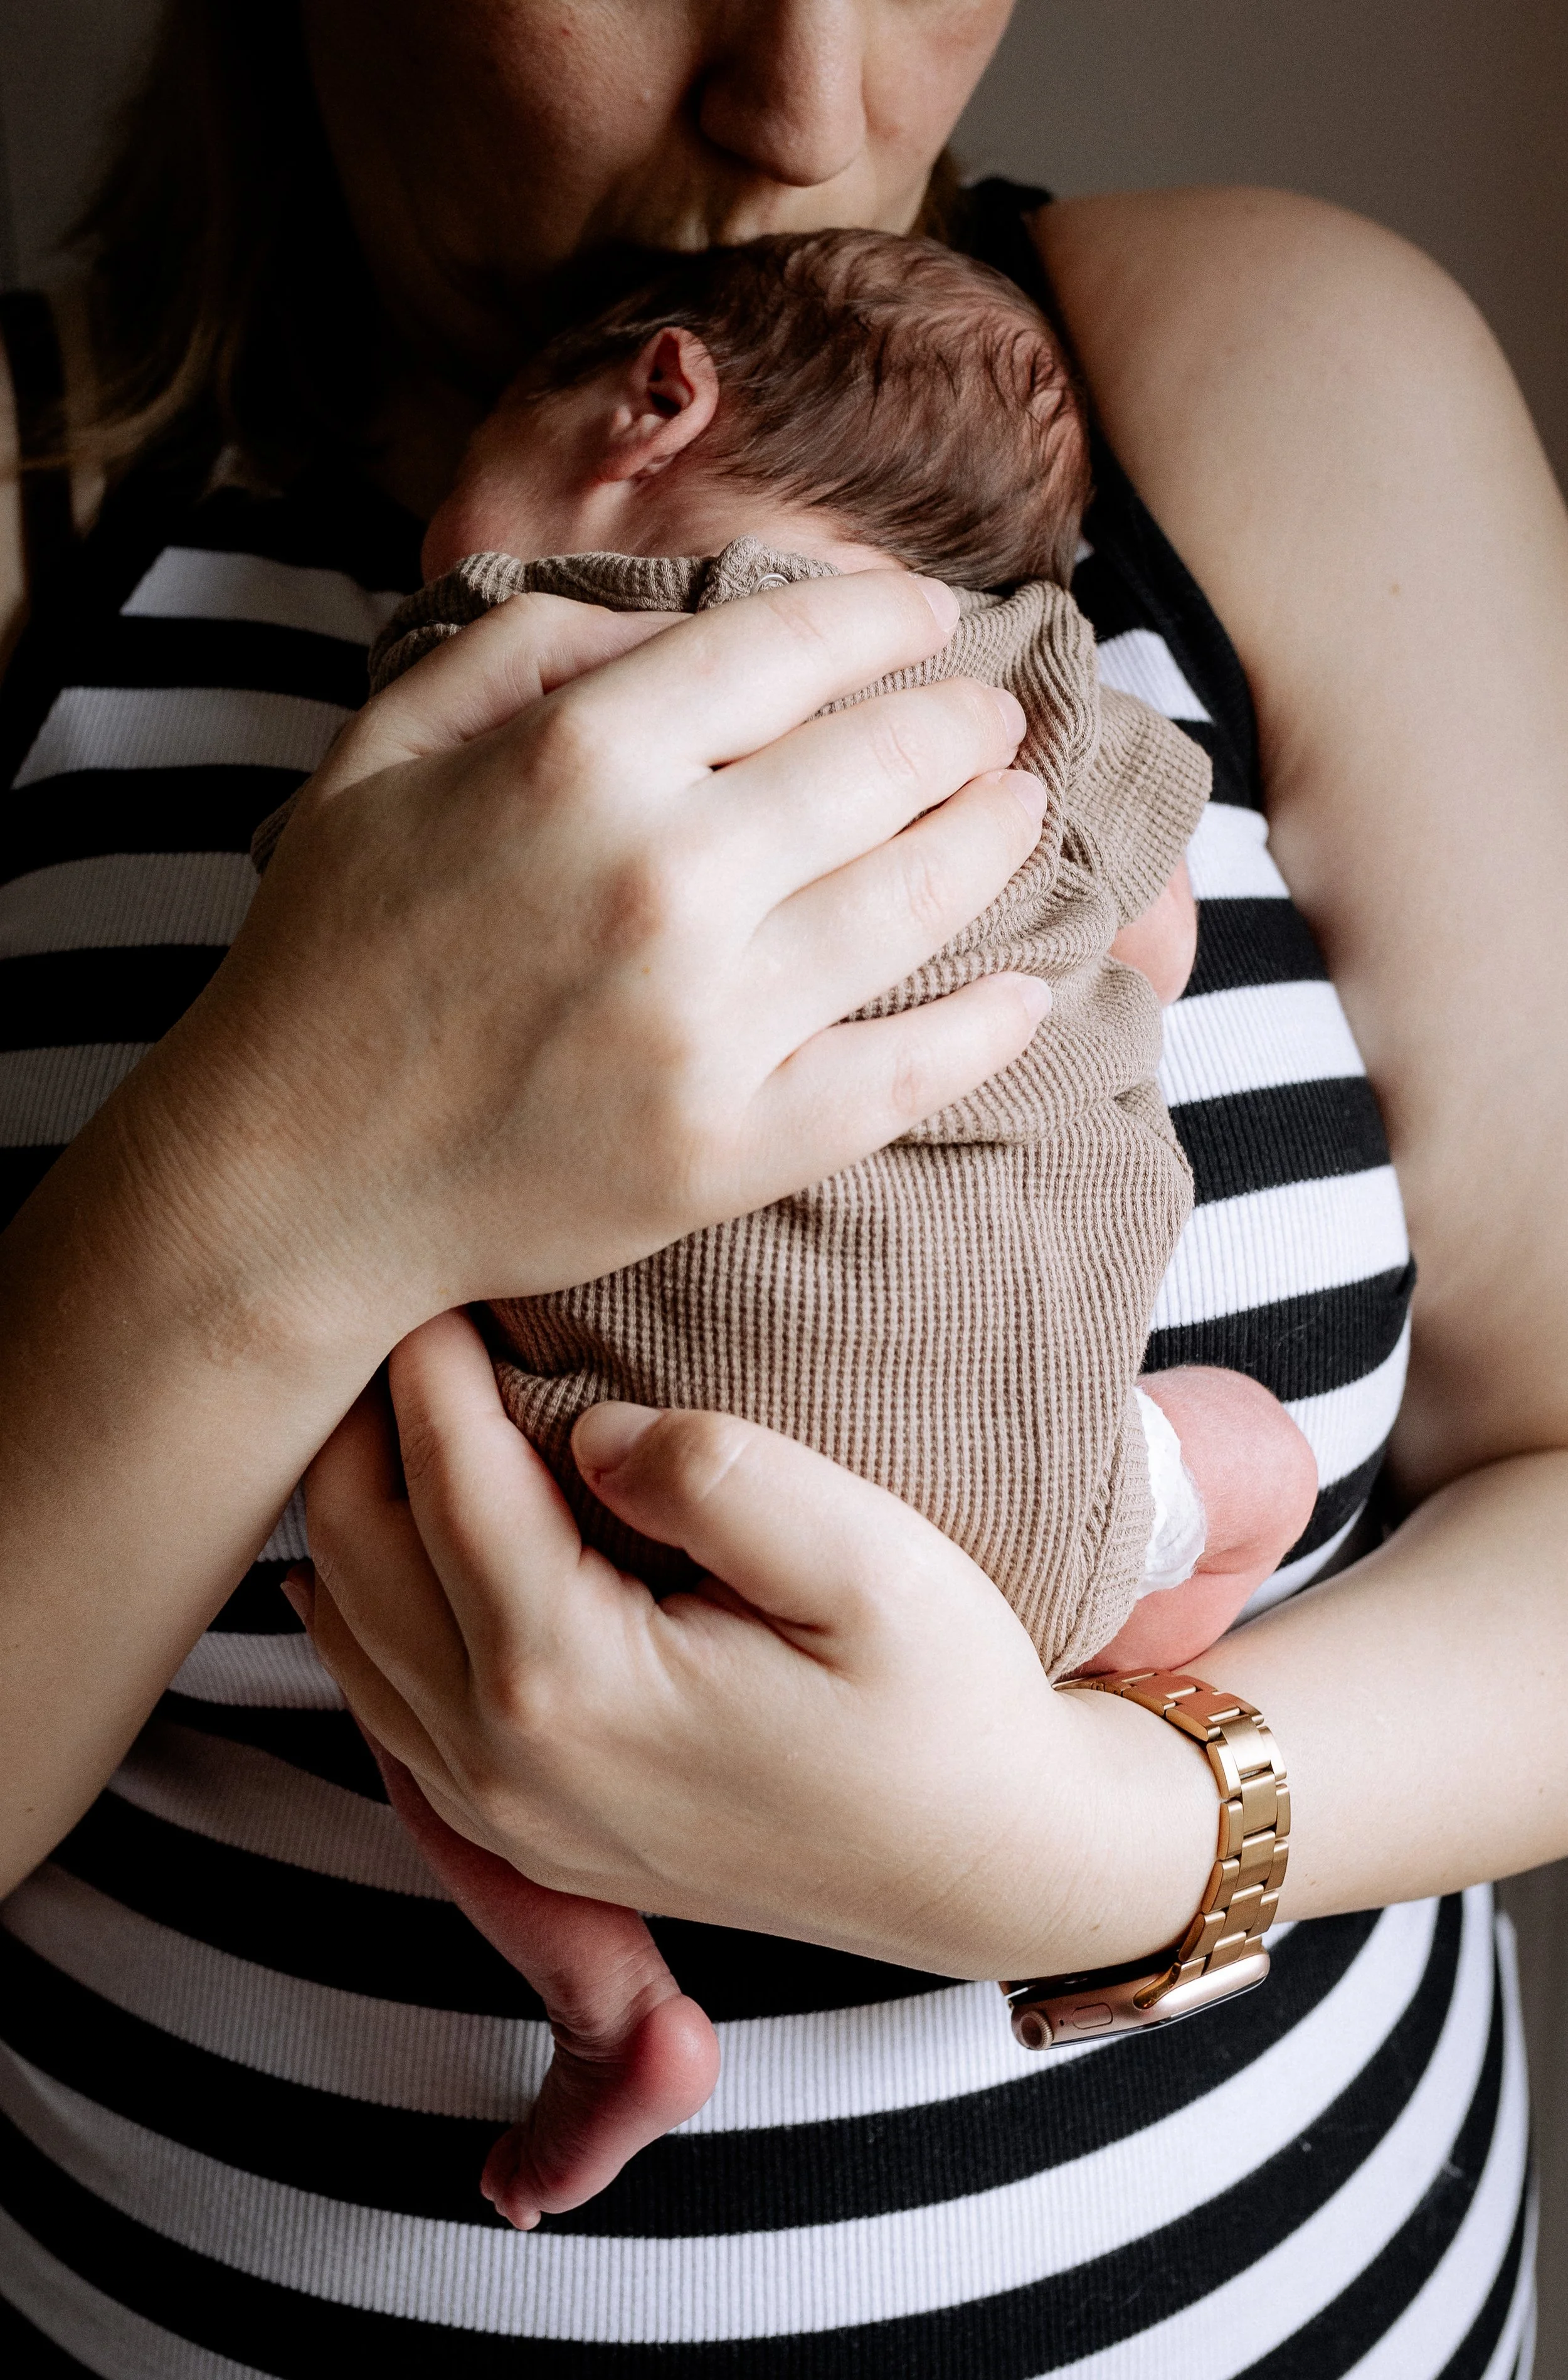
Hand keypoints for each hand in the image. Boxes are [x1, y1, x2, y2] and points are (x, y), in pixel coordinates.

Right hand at [151, 571, 1046, 1351]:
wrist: (291, 1178)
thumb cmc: (333, 950)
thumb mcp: (387, 747)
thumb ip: (534, 646)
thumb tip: (691, 621)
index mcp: (574, 762)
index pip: (791, 648)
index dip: (884, 619)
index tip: (929, 618)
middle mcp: (660, 881)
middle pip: (883, 764)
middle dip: (964, 727)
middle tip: (997, 722)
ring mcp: (707, 1026)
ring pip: (917, 902)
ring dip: (993, 842)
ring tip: (1020, 814)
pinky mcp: (733, 1149)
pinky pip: (907, 1071)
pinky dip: (989, 1026)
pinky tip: (1029, 990)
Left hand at [293, 1310, 1216, 1981]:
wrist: (990, 1865)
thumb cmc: (949, 1706)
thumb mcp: (869, 1563)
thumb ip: (718, 1475)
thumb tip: (591, 1426)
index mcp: (573, 1684)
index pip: (446, 1477)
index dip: (432, 1355)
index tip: (445, 1259)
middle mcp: (503, 1763)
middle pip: (355, 1547)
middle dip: (363, 1415)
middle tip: (409, 1305)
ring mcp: (501, 1813)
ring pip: (345, 1623)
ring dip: (354, 1499)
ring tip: (400, 1392)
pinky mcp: (521, 1834)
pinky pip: (381, 1698)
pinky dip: (363, 1598)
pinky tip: (391, 1531)